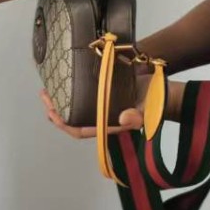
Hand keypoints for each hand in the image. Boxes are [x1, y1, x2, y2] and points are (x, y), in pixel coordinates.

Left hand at [41, 69, 181, 139]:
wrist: (164, 92)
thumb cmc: (155, 105)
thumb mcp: (147, 112)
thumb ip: (136, 117)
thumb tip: (124, 117)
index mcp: (106, 125)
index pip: (80, 130)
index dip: (65, 124)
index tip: (52, 113)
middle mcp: (101, 116)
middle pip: (73, 119)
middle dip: (56, 110)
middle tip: (45, 95)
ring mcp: (102, 104)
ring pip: (76, 106)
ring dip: (61, 99)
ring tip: (49, 89)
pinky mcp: (105, 91)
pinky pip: (85, 93)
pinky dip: (73, 88)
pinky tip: (67, 78)